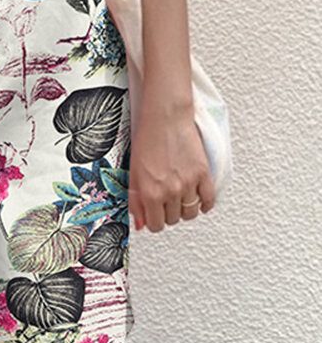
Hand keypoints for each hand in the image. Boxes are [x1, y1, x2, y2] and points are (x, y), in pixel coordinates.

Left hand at [128, 101, 215, 232]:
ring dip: (185, 208)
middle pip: (173, 220)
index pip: (156, 225)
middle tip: (164, 199)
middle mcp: (170, 191)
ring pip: (191, 213)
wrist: (165, 117)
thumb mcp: (133, 172)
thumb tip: (139, 224)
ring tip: (179, 196)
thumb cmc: (146, 139)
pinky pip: (209, 200)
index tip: (154, 213)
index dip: (153, 221)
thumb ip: (135, 201)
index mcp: (150, 192)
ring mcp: (189, 183)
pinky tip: (197, 196)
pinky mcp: (203, 174)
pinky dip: (204, 203)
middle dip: (168, 213)